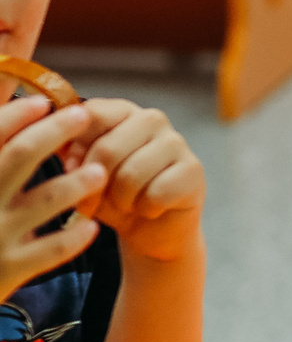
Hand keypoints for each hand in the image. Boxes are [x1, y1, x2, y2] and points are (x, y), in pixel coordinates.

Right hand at [0, 96, 102, 306]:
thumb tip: (9, 108)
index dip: (15, 116)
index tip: (41, 101)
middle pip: (18, 157)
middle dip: (53, 133)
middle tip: (83, 115)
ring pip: (42, 202)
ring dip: (75, 181)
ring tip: (99, 172)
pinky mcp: (7, 272)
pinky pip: (51, 250)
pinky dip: (74, 235)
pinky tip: (92, 226)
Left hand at [71, 99, 202, 264]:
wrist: (150, 229)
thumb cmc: (111, 195)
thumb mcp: (81, 171)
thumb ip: (67, 149)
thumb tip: (49, 135)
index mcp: (121, 112)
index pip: (91, 114)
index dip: (75, 149)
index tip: (71, 171)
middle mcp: (151, 119)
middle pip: (108, 149)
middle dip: (94, 185)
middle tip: (92, 203)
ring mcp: (176, 142)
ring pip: (132, 174)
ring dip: (121, 200)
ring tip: (124, 205)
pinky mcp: (194, 169)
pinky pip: (157, 192)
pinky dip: (146, 209)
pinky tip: (149, 209)